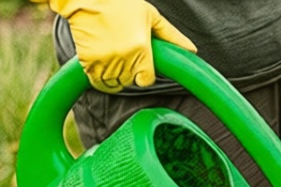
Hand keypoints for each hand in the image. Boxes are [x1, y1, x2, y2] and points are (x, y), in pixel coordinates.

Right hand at [33, 0, 196, 92]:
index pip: (146, 80)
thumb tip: (192, 50)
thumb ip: (171, 36)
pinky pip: (95, 80)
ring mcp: (105, 60)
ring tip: (113, 59)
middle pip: (129, 82)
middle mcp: (124, 58)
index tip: (141, 67)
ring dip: (114, 77)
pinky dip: (98, 76)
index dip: (144, 75)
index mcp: (141, 48)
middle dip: (129, 73)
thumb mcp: (151, 17)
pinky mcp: (88, 61)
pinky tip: (100, 62)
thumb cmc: (121, 3)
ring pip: (113, 84)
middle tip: (125, 57)